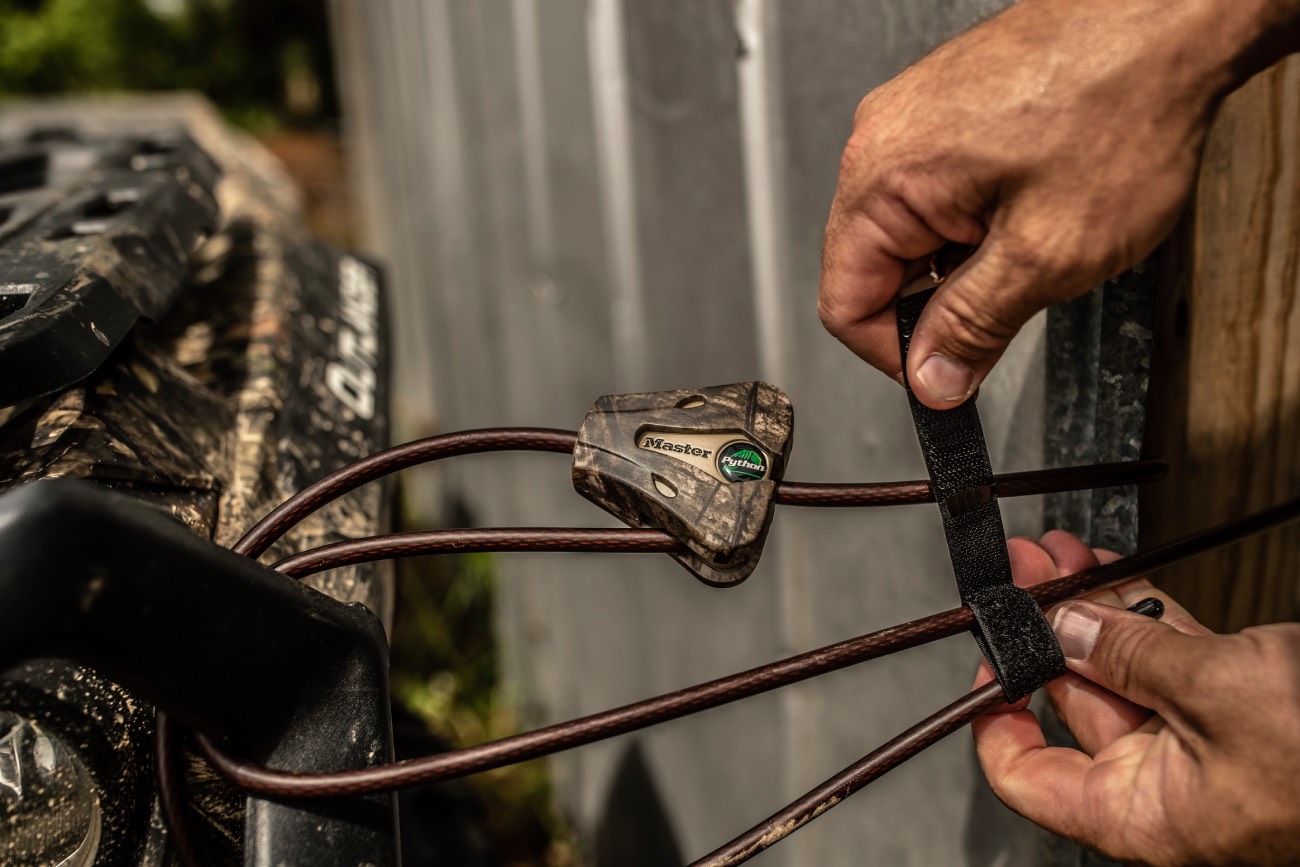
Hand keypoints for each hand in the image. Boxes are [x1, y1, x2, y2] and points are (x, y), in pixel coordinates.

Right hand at [818, 0, 1298, 407]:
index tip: (948, 374)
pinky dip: (981, 217)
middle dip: (942, 302)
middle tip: (1014, 301)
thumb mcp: (1046, 253)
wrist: (1171, 17)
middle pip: (875, 269)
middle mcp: (882, 139)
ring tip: (1037, 236)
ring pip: (912, 232)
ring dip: (966, 259)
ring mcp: (913, 117)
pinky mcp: (947, 108)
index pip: (844, 305)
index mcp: (881, 177)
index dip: (899, 356)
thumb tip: (933, 379)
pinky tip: (1037, 203)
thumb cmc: (1120, 103)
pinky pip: (938, 192)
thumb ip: (974, 328)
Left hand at [972, 531, 1299, 864]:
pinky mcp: (1238, 703)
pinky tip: (1110, 572)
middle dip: (1042, 625)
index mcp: (1143, 814)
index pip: (1029, 777)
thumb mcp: (1219, 693)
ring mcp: (1201, 742)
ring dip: (1087, 606)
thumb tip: (1063, 623)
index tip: (986, 651)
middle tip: (1023, 568)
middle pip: (1072, 701)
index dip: (995, 714)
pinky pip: (1170, 655)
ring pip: (1119, 667)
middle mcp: (1164, 784)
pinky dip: (1140, 610)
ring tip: (1056, 554)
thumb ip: (1130, 654)